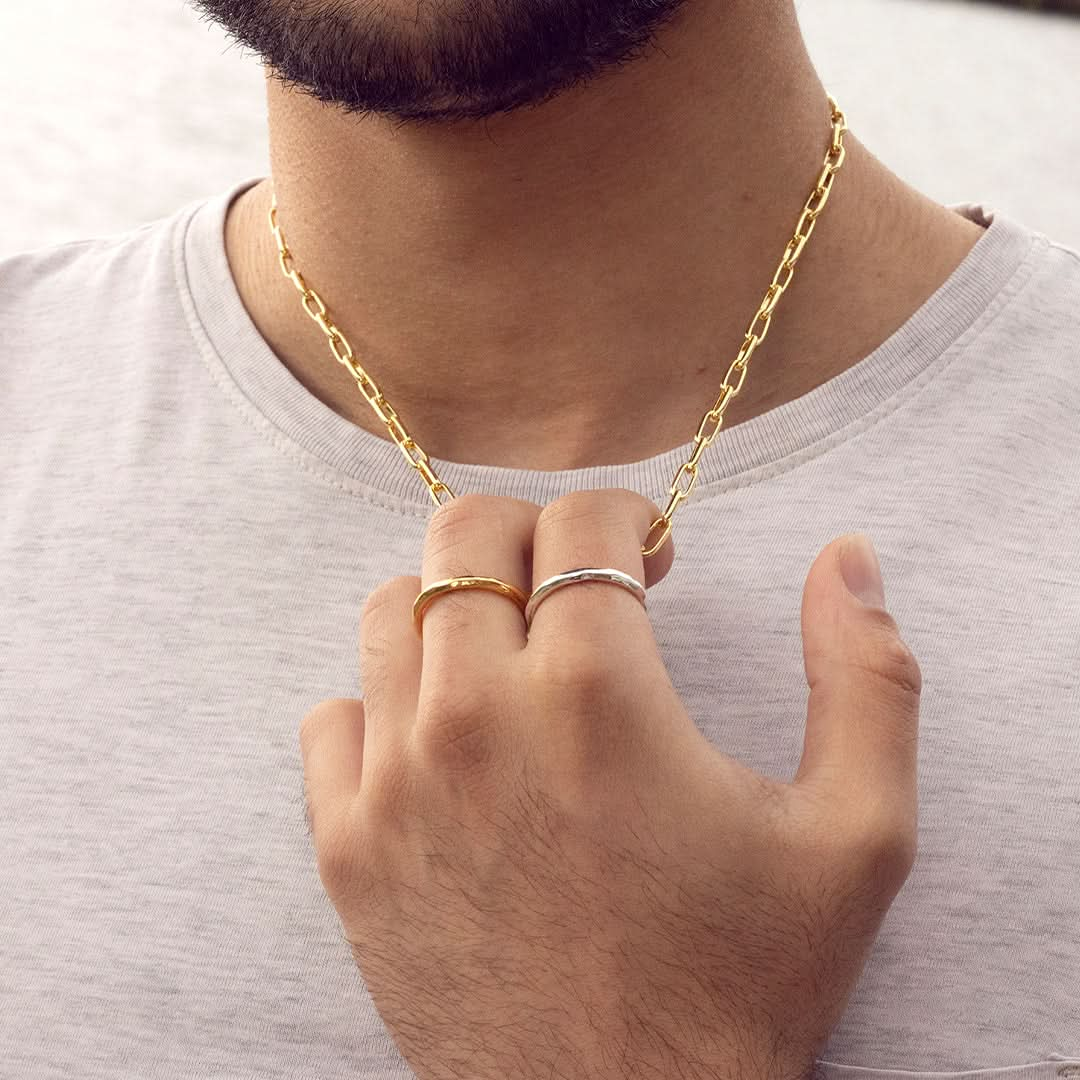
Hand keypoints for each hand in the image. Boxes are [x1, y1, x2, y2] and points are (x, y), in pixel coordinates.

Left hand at [300, 490, 921, 1079]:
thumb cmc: (740, 985)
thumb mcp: (856, 836)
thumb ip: (866, 678)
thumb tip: (849, 557)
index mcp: (595, 695)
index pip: (578, 520)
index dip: (624, 512)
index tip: (650, 551)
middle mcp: (474, 718)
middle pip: (464, 535)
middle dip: (529, 529)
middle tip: (576, 576)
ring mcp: (393, 782)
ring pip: (390, 610)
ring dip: (456, 604)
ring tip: (514, 650)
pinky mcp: (345, 849)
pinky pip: (332, 716)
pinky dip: (383, 703)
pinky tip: (446, 740)